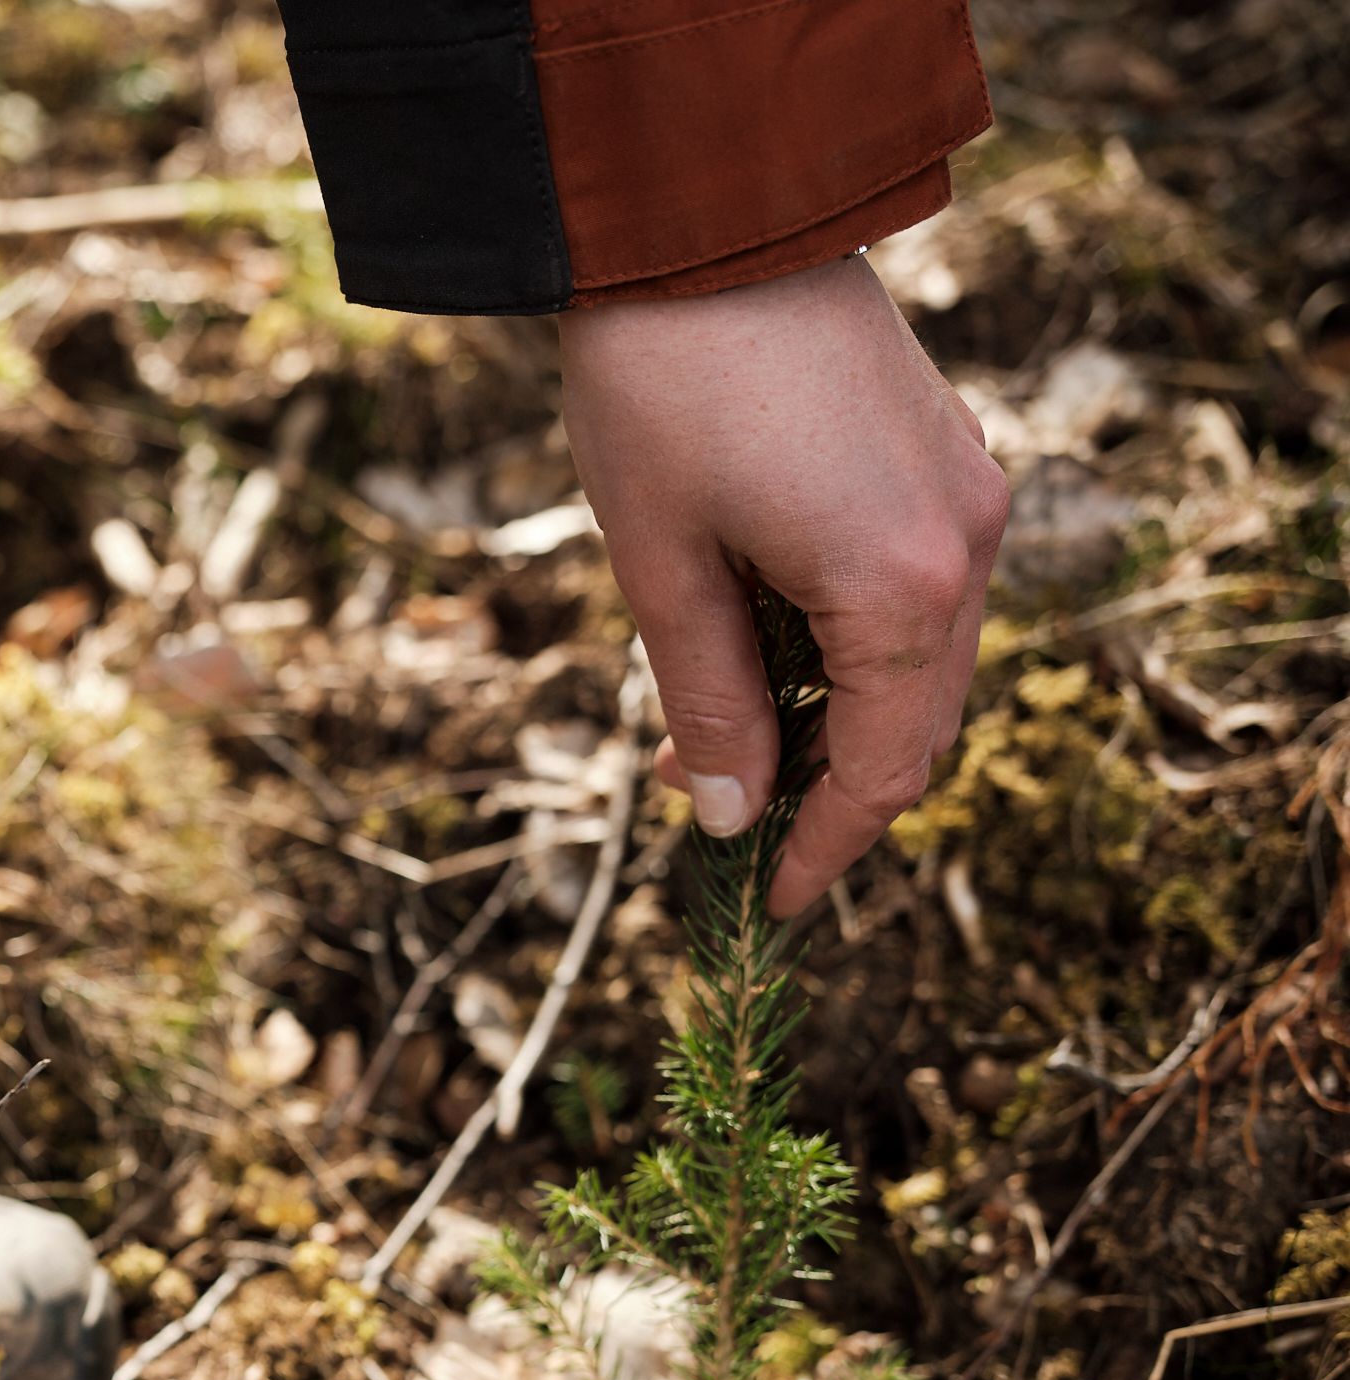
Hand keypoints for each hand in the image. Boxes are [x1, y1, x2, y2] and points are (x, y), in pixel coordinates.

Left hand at [560, 256, 1008, 917]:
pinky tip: (768, 653)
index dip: (828, 849)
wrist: (704, 225)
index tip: (771, 905)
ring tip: (728, 742)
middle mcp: (964, 545)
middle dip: (831, 792)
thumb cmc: (660, 392)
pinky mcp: (947, 456)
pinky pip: (919, 592)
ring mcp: (968, 493)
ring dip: (839, 717)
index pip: (884, 770)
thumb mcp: (665, 569)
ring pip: (924, 662)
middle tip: (734, 827)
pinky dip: (855, 647)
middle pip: (919, 723)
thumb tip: (731, 815)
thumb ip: (707, 701)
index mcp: (899, 588)